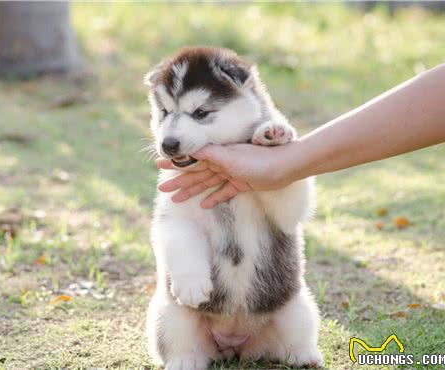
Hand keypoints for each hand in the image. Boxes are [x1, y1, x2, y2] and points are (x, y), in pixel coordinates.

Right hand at [156, 143, 296, 207]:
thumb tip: (187, 148)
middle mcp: (222, 163)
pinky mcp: (241, 184)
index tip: (159, 163)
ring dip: (191, 191)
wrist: (285, 166)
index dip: (176, 162)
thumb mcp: (229, 157)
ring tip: (176, 199)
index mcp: (217, 154)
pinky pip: (223, 192)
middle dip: (179, 180)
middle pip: (195, 173)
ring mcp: (231, 174)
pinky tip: (203, 205)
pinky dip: (213, 198)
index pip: (191, 159)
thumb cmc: (258, 160)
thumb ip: (208, 153)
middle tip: (162, 189)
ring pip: (206, 184)